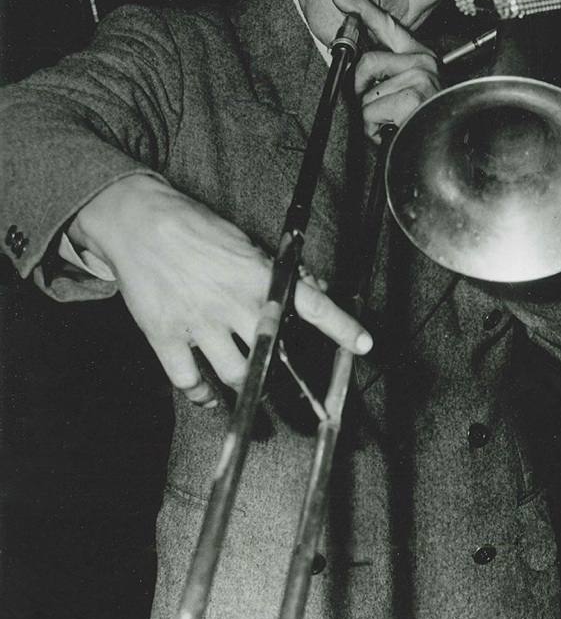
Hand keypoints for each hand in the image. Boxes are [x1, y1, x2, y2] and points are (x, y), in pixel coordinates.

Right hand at [69, 176, 371, 405]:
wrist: (137, 222)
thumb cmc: (196, 229)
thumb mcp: (245, 242)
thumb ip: (278, 272)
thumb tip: (314, 287)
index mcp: (257, 276)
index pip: (311, 303)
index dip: (341, 326)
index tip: (364, 344)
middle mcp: (233, 302)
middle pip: (272, 354)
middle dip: (284, 375)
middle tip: (291, 386)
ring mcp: (199, 322)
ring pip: (236, 374)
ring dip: (248, 388)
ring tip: (251, 389)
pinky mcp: (165, 336)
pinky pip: (190, 381)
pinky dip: (203, 396)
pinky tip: (210, 396)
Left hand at [332, 0, 439, 141]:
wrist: (445, 145)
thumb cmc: (426, 118)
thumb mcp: (411, 87)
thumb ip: (389, 71)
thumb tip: (358, 65)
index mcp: (420, 55)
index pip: (388, 25)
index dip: (363, 9)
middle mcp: (423, 62)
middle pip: (367, 63)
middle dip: (362, 89)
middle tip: (375, 107)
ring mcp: (419, 77)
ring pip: (366, 95)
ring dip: (370, 118)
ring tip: (391, 123)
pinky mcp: (411, 97)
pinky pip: (370, 113)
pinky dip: (373, 130)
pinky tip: (391, 131)